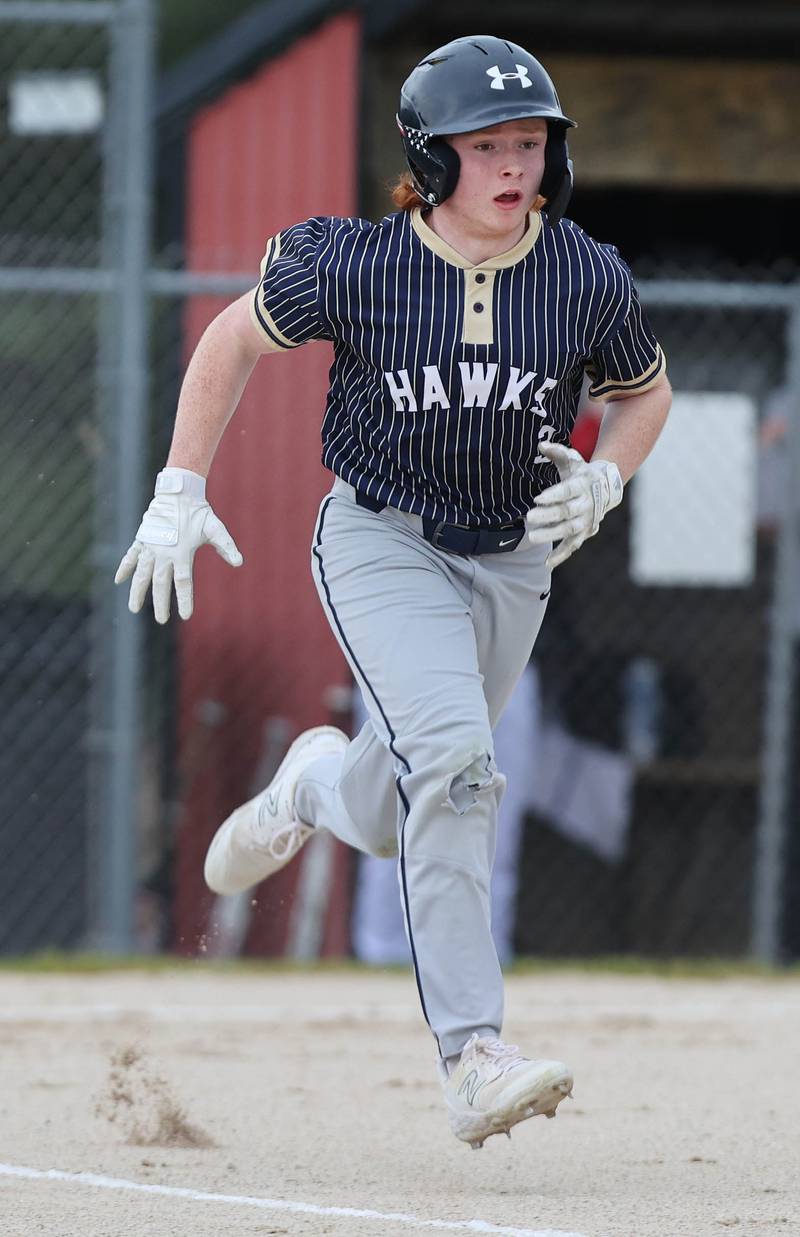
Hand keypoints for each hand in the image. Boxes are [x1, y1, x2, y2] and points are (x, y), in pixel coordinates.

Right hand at [114, 468, 242, 622]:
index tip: (185, 615)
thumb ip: (226, 545)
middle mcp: (164, 553)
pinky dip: (124, 568)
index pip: (183, 582)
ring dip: (137, 592)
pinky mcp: (142, 539)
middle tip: (161, 620)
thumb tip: (239, 563)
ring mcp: (150, 547)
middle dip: (160, 603)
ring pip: (141, 574)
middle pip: (160, 583)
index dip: (185, 600)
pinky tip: (118, 580)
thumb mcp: (214, 528)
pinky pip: (130, 556)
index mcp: (181, 553)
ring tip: (133, 609)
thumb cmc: (198, 512)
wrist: (178, 492)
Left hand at [526, 441, 622, 568]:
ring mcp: (587, 520)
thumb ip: (557, 451)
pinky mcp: (585, 533)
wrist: (606, 487)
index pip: (567, 491)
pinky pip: (573, 546)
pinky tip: (547, 563)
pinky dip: (561, 555)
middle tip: (529, 517)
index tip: (537, 498)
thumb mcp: (571, 459)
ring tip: (532, 537)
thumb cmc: (581, 471)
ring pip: (569, 530)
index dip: (553, 495)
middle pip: (567, 512)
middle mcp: (587, 504)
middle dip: (549, 515)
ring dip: (551, 535)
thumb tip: (541, 445)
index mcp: (583, 484)